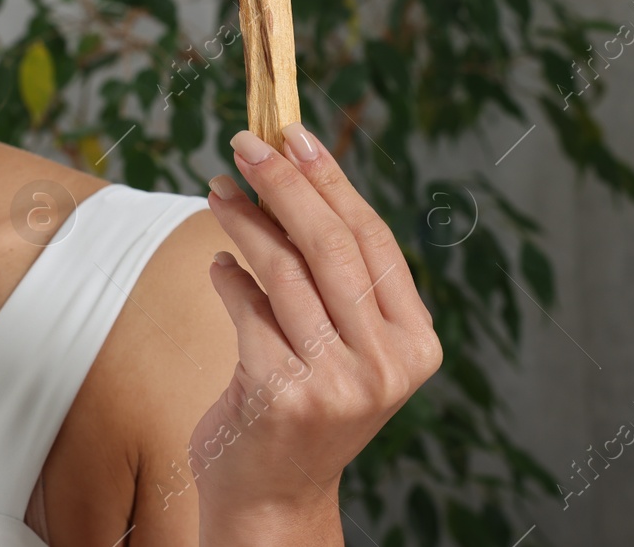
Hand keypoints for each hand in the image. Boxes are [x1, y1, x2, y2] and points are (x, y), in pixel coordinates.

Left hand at [194, 120, 443, 532]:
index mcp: (416, 343)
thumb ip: (333, 279)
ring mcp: (336, 382)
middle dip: (284, 183)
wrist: (275, 500)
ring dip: (244, 219)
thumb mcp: (344, 345)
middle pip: (330, 245)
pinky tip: (218, 263)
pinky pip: (246, 308)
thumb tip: (289, 175)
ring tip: (217, 189)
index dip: (331, 180)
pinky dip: (227, 277)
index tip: (294, 135)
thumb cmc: (307, 404)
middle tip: (246, 143)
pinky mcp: (280, 393)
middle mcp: (386, 363)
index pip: (373, 240)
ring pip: (283, 269)